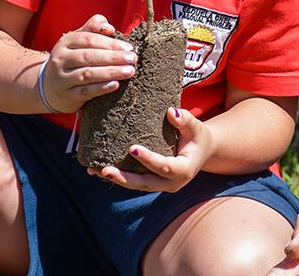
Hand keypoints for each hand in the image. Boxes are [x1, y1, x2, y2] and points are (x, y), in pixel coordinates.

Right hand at [41, 14, 136, 111]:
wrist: (48, 86)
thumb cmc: (72, 59)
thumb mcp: (77, 41)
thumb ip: (93, 28)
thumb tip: (109, 27)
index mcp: (65, 43)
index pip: (89, 40)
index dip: (110, 43)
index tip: (128, 48)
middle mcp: (61, 59)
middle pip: (89, 56)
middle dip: (113, 57)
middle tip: (133, 59)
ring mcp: (61, 79)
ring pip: (88, 74)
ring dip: (111, 72)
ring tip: (129, 71)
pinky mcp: (66, 96)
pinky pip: (85, 92)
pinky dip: (101, 88)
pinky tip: (115, 85)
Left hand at [90, 107, 213, 191]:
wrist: (201, 151)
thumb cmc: (198, 136)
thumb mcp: (196, 127)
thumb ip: (186, 120)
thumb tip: (171, 112)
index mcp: (184, 170)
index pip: (165, 167)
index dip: (148, 159)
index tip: (132, 148)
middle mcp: (172, 183)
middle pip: (146, 184)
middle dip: (125, 178)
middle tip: (105, 170)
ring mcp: (161, 186)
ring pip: (137, 186)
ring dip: (117, 179)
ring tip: (97, 171)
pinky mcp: (152, 183)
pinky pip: (134, 182)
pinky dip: (118, 176)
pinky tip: (99, 170)